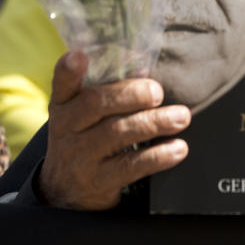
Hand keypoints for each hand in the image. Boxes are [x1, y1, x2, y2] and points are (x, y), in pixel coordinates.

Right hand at [37, 51, 190, 209]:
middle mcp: (66, 128)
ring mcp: (80, 156)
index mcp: (64, 104)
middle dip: (131, 95)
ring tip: (182, 116)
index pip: (62, 83)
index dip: (69, 70)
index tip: (80, 55)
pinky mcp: (99, 181)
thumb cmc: (87, 136)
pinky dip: (158, 156)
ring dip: (154, 122)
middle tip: (157, 92)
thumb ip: (109, 91)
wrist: (68, 190)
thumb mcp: (84, 114)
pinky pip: (131, 166)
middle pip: (96, 104)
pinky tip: (179, 148)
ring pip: (117, 134)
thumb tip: (144, 66)